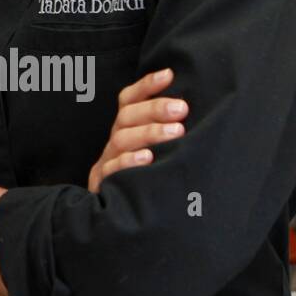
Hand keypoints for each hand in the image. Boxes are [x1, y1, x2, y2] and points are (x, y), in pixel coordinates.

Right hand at [88, 67, 187, 193]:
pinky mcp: (103, 184)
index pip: (129, 100)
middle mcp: (116, 141)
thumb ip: (167, 130)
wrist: (123, 221)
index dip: (146, 86)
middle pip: (127, 117)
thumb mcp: (158, 151)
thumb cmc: (148, 178)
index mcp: (126, 128)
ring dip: (149, 133)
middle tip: (181, 108)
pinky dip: (128, 162)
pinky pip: (112, 169)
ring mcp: (108, 161)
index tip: (169, 75)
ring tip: (176, 132)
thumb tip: (192, 108)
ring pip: (121, 139)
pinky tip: (148, 159)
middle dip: (154, 109)